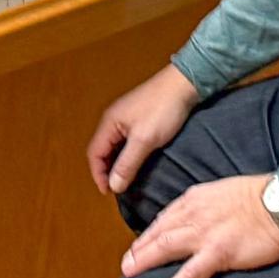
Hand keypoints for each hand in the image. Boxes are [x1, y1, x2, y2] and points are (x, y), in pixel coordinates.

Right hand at [87, 63, 201, 195]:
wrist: (184, 84)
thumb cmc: (163, 110)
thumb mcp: (144, 140)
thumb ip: (127, 164)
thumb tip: (113, 186)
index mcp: (109, 123)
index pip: (94, 153)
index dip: (98, 174)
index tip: (109, 192)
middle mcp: (113, 119)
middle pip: (101, 149)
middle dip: (106, 170)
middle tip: (117, 188)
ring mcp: (125, 117)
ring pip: (113, 146)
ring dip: (116, 163)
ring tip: (126, 179)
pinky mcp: (138, 117)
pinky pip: (125, 141)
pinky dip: (126, 154)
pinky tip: (136, 162)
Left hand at [122, 173, 278, 277]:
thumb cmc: (262, 197)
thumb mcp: (225, 192)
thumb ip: (208, 205)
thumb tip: (200, 217)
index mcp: (196, 199)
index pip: (166, 218)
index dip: (151, 233)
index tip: (141, 245)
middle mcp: (194, 214)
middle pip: (159, 232)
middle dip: (139, 248)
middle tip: (126, 264)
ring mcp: (205, 234)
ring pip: (165, 248)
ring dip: (144, 261)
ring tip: (128, 274)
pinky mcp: (219, 252)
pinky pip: (191, 273)